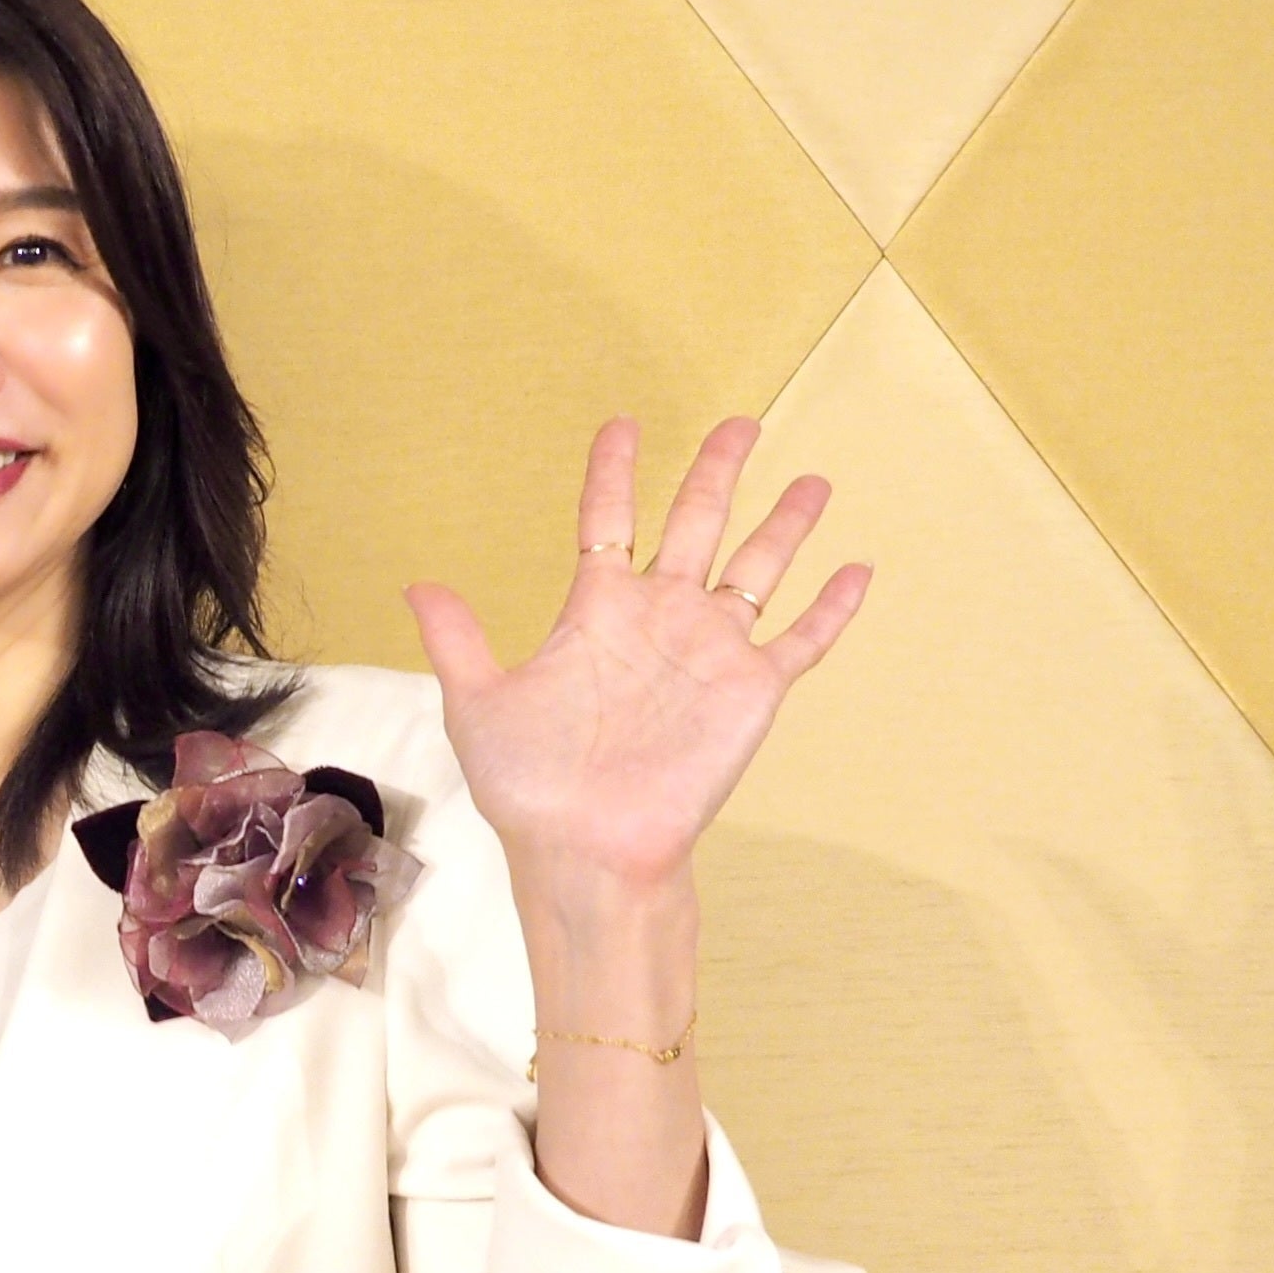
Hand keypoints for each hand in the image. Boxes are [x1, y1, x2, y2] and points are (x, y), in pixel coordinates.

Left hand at [402, 418, 865, 907]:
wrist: (587, 849)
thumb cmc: (530, 788)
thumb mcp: (479, 706)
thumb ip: (457, 640)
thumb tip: (415, 585)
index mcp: (596, 611)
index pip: (608, 520)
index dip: (616, 471)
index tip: (625, 424)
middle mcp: (659, 618)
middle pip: (696, 522)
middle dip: (719, 471)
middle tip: (743, 423)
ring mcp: (709, 651)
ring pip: (757, 568)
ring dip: (786, 524)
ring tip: (814, 480)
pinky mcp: (751, 691)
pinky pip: (802, 640)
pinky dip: (831, 607)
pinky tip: (858, 568)